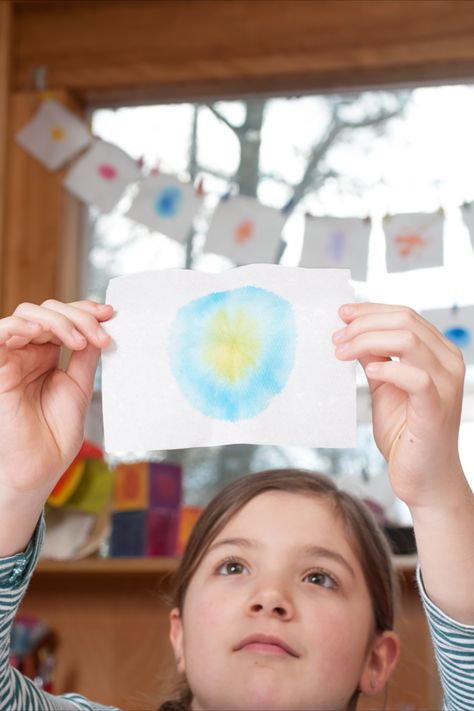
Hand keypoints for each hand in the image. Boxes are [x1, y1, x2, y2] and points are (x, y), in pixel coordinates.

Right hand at [0, 299, 112, 498]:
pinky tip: (41, 333)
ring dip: (58, 321)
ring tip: (79, 342)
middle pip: (48, 311)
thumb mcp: (78, 385)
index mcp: (46, 355)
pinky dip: (19, 325)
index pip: (63, 318)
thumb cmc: (55, 433)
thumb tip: (100, 325)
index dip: (85, 311)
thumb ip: (85, 355)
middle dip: (79, 316)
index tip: (110, 314)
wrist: (40, 466)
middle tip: (100, 335)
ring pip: (27, 315)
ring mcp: (12, 358)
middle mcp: (28, 352)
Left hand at [333, 303, 465, 508]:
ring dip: (368, 341)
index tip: (342, 315)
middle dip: (364, 324)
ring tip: (342, 353)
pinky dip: (388, 369)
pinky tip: (368, 372)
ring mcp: (446, 384)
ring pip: (409, 340)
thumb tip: (352, 331)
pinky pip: (416, 378)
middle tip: (337, 339)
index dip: (370, 311)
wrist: (423, 477)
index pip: (405, 315)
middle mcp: (448, 362)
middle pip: (406, 320)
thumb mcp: (383, 386)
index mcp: (437, 353)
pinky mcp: (436, 408)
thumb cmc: (406, 434)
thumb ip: (375, 357)